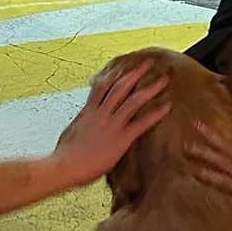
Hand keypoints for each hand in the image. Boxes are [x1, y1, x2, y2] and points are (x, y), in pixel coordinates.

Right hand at [52, 60, 171, 188]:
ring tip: (163, 79)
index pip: (101, 87)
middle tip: (148, 64)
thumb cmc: (64, 155)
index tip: (122, 67)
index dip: (113, 75)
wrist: (64, 166)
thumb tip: (81, 127)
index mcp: (88, 112)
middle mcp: (101, 113)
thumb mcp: (70, 134)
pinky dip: (156, 113)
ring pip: (133, 99)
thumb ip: (80, 126)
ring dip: (150, 87)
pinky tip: (167, 106)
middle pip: (120, 86)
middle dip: (135, 73)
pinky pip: (142, 123)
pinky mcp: (120, 138)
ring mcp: (111, 124)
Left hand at [186, 120, 231, 230]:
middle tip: (194, 124)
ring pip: (225, 163)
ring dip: (205, 153)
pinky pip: (225, 183)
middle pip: (229, 148)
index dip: (219, 135)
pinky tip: (196, 172)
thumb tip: (227, 174)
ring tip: (187, 147)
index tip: (204, 124)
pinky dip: (210, 176)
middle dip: (211, 136)